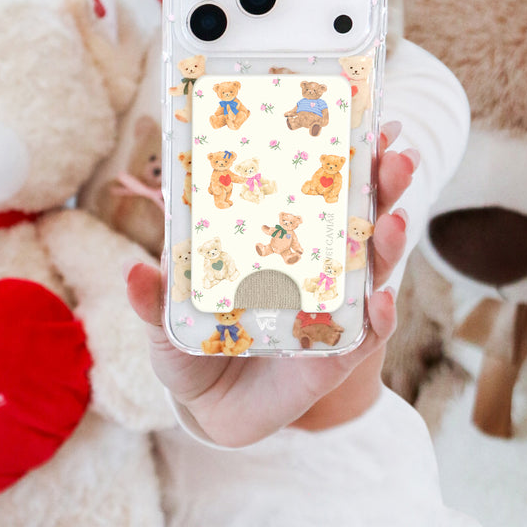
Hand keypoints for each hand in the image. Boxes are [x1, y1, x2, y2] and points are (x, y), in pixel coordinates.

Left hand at [124, 121, 416, 446]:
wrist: (208, 406)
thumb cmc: (191, 343)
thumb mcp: (167, 318)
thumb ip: (154, 297)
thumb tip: (133, 272)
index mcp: (276, 240)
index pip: (315, 190)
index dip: (340, 156)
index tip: (358, 119)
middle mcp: (312, 266)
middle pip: (358, 217)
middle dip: (382, 184)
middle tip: (393, 154)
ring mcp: (329, 307)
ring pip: (371, 268)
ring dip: (388, 241)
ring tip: (393, 219)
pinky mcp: (335, 353)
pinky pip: (366, 334)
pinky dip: (377, 317)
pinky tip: (378, 300)